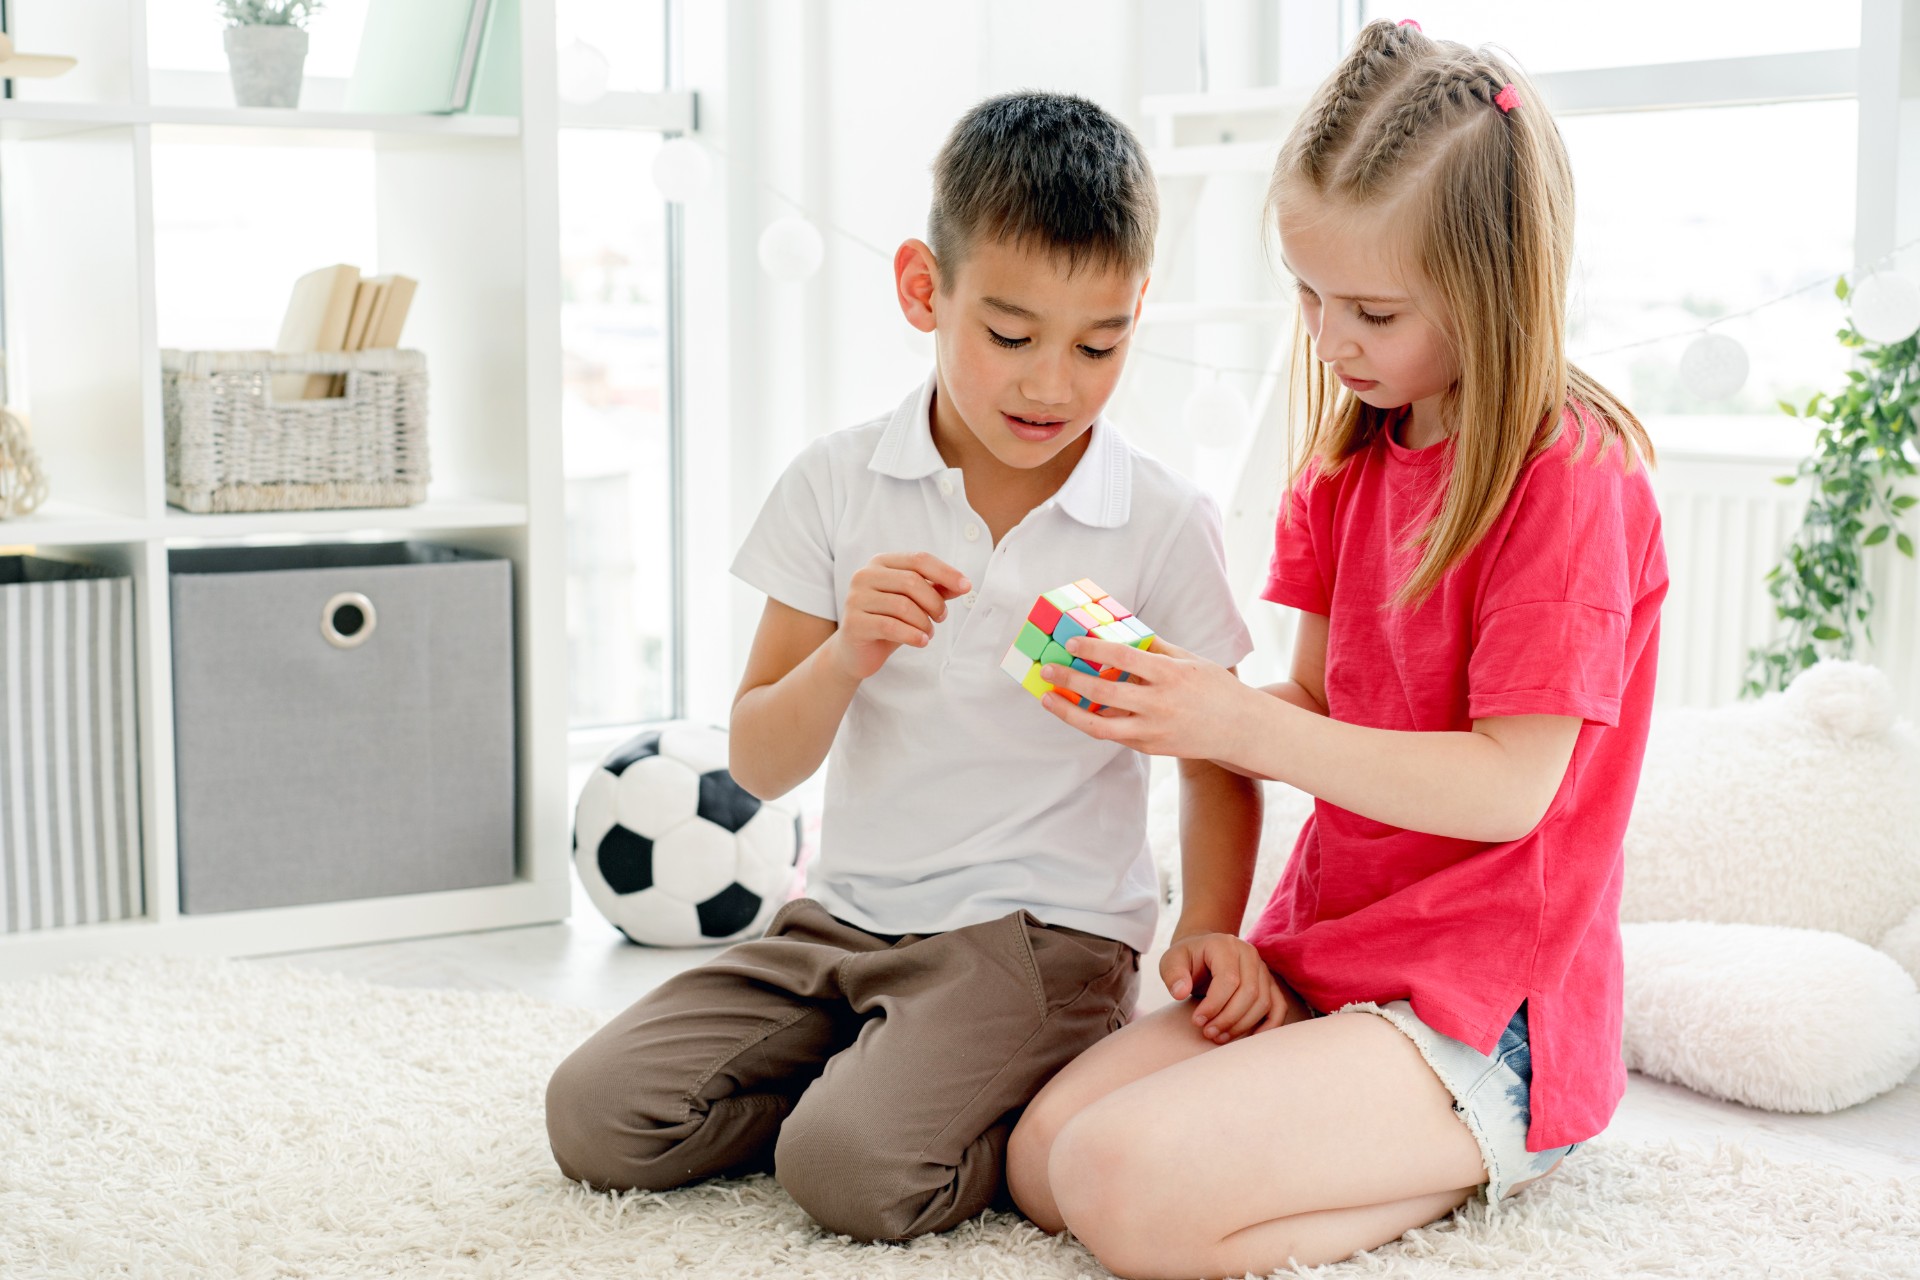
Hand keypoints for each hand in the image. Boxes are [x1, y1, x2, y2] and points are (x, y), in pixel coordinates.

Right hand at [825, 552, 969, 682]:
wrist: (855, 651)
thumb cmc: (888, 621)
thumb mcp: (914, 602)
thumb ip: (935, 589)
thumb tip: (962, 584)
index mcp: (880, 563)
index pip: (919, 559)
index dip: (946, 572)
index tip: (966, 586)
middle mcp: (864, 575)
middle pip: (912, 581)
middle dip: (935, 602)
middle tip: (941, 617)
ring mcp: (856, 598)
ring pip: (903, 606)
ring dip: (924, 622)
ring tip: (928, 632)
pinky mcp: (854, 623)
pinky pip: (891, 626)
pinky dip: (913, 635)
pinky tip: (921, 642)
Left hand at [1039, 635, 1250, 759]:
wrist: (1241, 730)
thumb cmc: (1216, 688)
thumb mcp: (1190, 660)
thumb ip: (1156, 649)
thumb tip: (1122, 635)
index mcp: (1170, 675)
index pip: (1123, 659)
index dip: (1093, 649)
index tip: (1071, 642)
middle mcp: (1159, 705)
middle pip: (1104, 693)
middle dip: (1070, 680)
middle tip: (1048, 670)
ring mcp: (1153, 731)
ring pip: (1100, 725)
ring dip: (1069, 712)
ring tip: (1049, 699)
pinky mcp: (1151, 748)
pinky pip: (1114, 735)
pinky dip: (1093, 721)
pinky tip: (1076, 710)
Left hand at [1160, 932, 1286, 1042]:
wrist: (1203, 952)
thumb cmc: (1187, 959)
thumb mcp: (1171, 961)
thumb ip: (1173, 974)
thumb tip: (1180, 992)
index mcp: (1225, 945)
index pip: (1228, 979)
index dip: (1214, 1005)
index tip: (1197, 1021)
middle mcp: (1249, 954)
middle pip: (1249, 993)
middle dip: (1228, 1019)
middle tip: (1208, 1033)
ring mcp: (1262, 969)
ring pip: (1264, 1002)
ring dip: (1243, 1025)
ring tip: (1219, 1037)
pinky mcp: (1269, 984)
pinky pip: (1279, 1007)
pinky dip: (1270, 1025)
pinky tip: (1250, 1039)